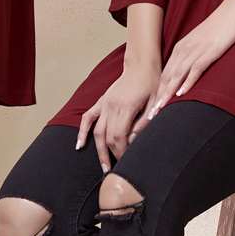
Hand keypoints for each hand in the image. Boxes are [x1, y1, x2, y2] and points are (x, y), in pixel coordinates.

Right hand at [76, 54, 161, 171]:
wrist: (141, 65)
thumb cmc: (151, 83)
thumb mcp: (155, 101)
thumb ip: (145, 120)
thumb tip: (135, 140)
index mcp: (126, 106)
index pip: (119, 136)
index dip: (122, 152)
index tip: (128, 163)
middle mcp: (112, 106)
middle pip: (108, 137)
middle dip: (113, 155)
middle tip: (120, 170)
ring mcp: (104, 103)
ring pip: (97, 131)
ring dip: (100, 151)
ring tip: (104, 167)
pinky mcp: (101, 101)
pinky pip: (87, 118)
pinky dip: (82, 132)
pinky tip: (79, 145)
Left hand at [146, 0, 234, 119]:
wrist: (233, 10)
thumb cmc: (219, 28)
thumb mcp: (201, 42)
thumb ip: (192, 56)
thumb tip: (188, 72)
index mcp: (180, 49)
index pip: (164, 74)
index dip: (156, 93)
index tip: (150, 109)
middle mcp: (184, 50)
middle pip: (166, 78)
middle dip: (157, 98)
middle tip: (149, 117)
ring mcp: (196, 51)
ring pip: (177, 76)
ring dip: (167, 94)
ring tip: (159, 111)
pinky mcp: (209, 51)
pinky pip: (195, 69)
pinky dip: (188, 82)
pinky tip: (182, 93)